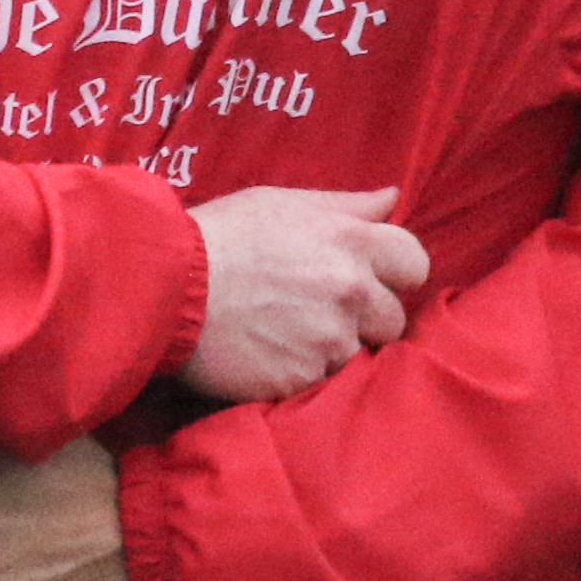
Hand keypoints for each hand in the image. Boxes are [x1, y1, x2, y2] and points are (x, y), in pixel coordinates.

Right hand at [179, 184, 430, 403]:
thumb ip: (345, 204)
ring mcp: (329, 340)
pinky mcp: (302, 379)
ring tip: (288, 334)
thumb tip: (392, 198)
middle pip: (394, 319)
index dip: (395, 273)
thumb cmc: (220, 235)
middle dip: (367, 318)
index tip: (370, 278)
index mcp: (351, 241)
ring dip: (331, 349)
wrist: (166, 287)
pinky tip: (270, 354)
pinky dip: (301, 373)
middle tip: (322, 312)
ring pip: (357, 354)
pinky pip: (320, 383)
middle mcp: (350, 292)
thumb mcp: (282, 202)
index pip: (415, 263)